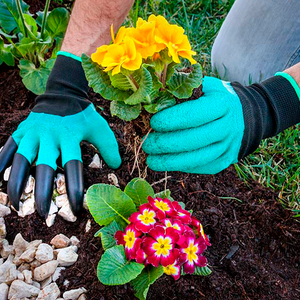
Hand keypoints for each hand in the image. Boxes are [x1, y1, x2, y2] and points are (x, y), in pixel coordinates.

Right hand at [0, 54, 120, 216]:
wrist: (63, 94)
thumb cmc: (83, 115)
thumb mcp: (100, 128)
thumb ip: (108, 146)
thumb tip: (116, 166)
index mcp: (70, 137)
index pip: (72, 166)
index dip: (74, 188)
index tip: (76, 207)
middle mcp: (49, 136)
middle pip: (44, 167)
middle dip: (43, 192)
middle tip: (44, 212)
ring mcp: (33, 133)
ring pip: (21, 159)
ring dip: (17, 182)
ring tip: (15, 202)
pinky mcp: (21, 130)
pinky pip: (8, 147)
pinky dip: (1, 161)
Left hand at [143, 75, 299, 173]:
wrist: (243, 117)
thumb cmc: (215, 99)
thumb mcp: (205, 86)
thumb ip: (184, 88)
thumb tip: (154, 97)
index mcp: (222, 104)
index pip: (193, 115)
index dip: (171, 120)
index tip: (153, 123)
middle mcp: (228, 127)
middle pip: (193, 140)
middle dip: (165, 144)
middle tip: (147, 144)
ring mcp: (228, 147)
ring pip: (196, 158)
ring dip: (170, 161)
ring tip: (151, 160)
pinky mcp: (224, 161)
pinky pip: (200, 167)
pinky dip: (181, 166)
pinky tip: (166, 163)